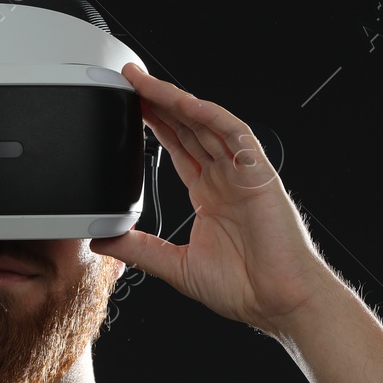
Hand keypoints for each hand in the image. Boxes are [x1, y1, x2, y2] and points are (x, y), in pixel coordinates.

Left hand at [89, 65, 333, 335]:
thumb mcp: (176, 266)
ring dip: (175, 100)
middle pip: (188, 128)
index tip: (130, 107)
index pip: (178, 148)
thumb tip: (102, 240)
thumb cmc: (244, 288)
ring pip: (206, 123)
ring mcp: (242, 172)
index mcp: (210, 196)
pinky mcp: (258, 173)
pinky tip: (184, 102)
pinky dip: (209, 115)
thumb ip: (139, 249)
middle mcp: (226, 178)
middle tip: (129, 80)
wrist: (279, 302)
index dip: (155, 125)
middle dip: (159, 102)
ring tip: (145, 82)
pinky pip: (233, 134)